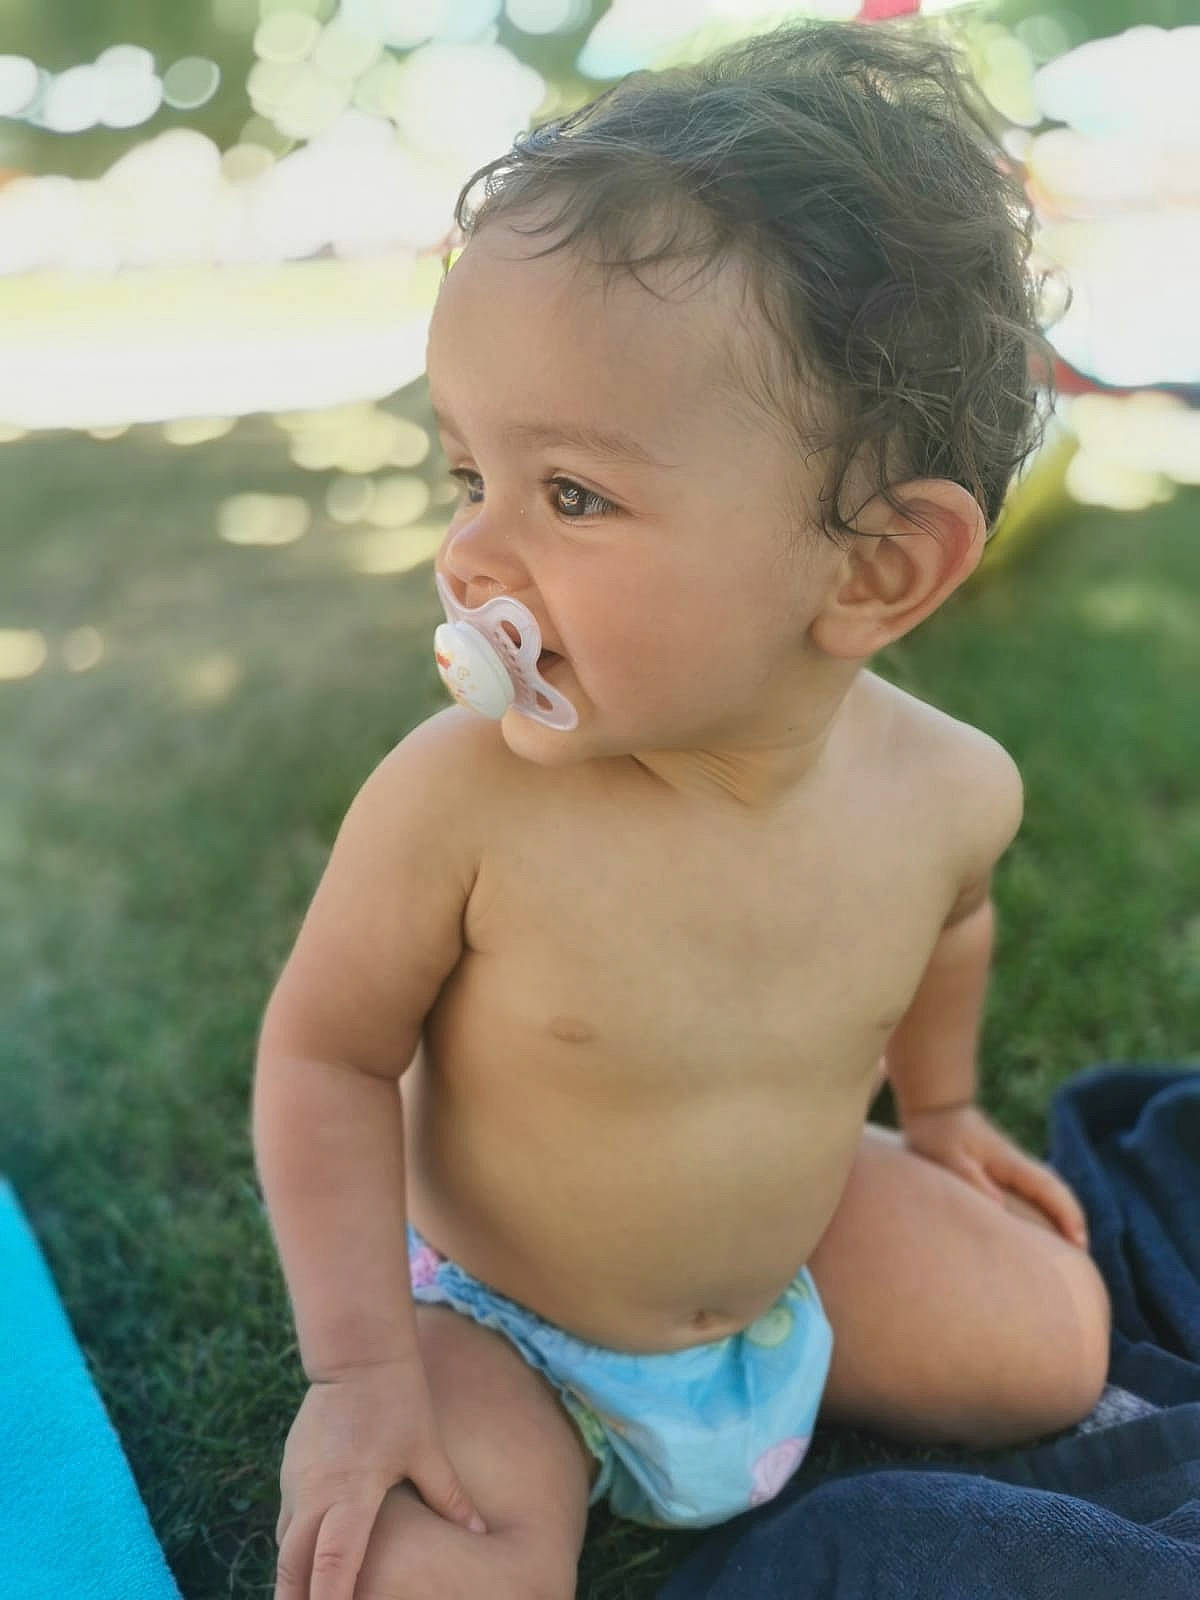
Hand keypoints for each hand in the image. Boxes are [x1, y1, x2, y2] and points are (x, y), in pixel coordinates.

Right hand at [274, 1356, 485, 1599]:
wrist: (357, 1355)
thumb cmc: (398, 1401)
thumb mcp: (427, 1448)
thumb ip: (448, 1495)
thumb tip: (481, 1530)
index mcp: (352, 1490)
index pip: (334, 1558)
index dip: (330, 1597)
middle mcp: (316, 1491)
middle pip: (293, 1565)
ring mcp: (296, 1481)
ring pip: (284, 1546)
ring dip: (291, 1579)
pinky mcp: (289, 1470)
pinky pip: (285, 1522)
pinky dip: (292, 1550)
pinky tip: (302, 1568)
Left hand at [900, 1102, 1088, 1249]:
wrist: (935, 1105)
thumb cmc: (938, 1132)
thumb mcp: (949, 1158)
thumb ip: (972, 1180)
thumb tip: (1000, 1206)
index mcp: (1008, 1162)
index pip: (1048, 1188)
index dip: (1066, 1214)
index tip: (1079, 1242)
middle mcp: (1016, 1162)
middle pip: (1055, 1189)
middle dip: (1072, 1217)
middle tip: (1082, 1252)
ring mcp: (1010, 1163)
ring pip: (1046, 1188)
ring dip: (1060, 1211)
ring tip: (1068, 1243)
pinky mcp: (1000, 1165)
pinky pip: (1032, 1188)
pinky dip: (1044, 1204)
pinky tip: (1039, 1222)